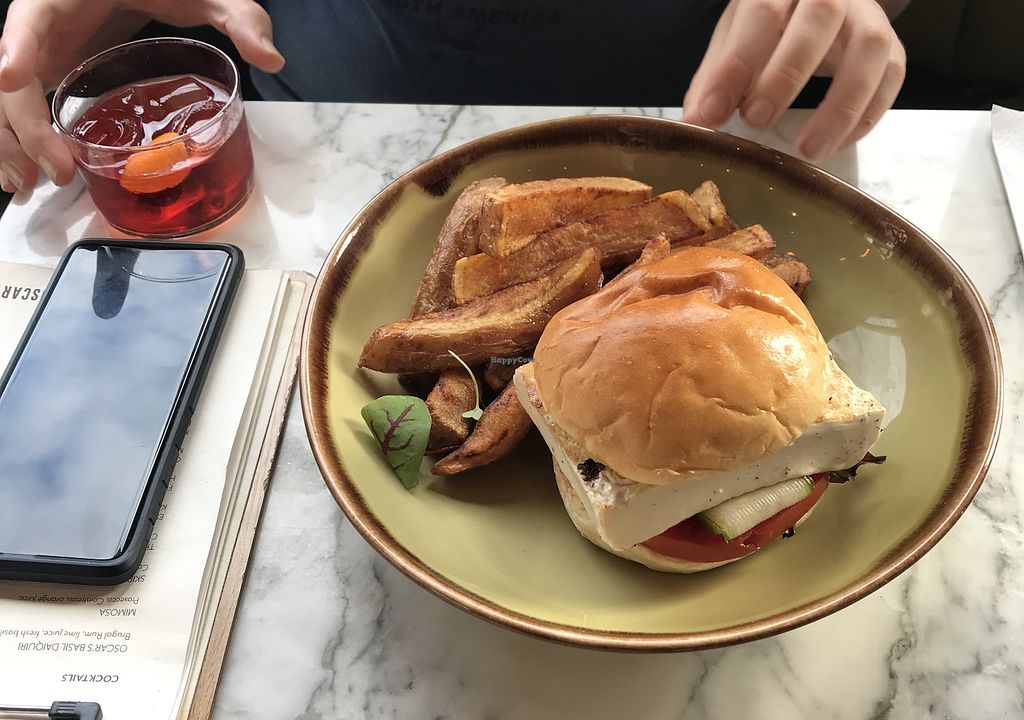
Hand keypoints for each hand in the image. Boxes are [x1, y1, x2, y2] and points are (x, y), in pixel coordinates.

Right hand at [0, 0, 284, 194]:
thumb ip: (240, 17)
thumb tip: (271, 56)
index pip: (30, 18)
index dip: (20, 47)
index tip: (9, 76)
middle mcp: (43, 24)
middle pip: (15, 76)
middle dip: (23, 125)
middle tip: (57, 171)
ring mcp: (43, 52)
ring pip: (8, 99)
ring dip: (9, 141)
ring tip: (25, 186)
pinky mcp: (54, 73)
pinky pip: (24, 107)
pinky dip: (18, 140)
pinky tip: (25, 175)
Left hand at [682, 0, 905, 159]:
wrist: (815, 6)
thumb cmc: (768, 27)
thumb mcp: (734, 39)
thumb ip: (715, 77)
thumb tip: (693, 124)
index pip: (760, 14)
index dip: (735, 66)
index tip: (712, 113)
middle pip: (820, 18)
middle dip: (786, 74)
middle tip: (756, 121)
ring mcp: (867, 16)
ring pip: (869, 48)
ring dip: (839, 105)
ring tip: (807, 150)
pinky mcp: (891, 46)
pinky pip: (892, 76)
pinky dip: (866, 115)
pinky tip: (835, 144)